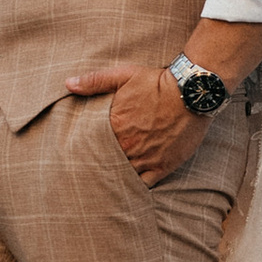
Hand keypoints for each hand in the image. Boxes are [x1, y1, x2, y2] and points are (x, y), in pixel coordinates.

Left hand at [67, 60, 206, 182]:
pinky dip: (136, 186)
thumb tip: (68, 84)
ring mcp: (145, 159)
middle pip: (105, 163)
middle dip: (98, 165)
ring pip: (122, 176)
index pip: (90, 146)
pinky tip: (130, 185)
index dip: (86, 150)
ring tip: (107, 180)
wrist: (192, 93)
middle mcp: (127, 146)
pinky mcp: (162, 167)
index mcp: (114, 126)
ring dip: (115, 176)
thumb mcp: (124, 75)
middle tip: (91, 169)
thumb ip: (95, 81)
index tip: (81, 152)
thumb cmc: (158, 82)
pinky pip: (144, 184)